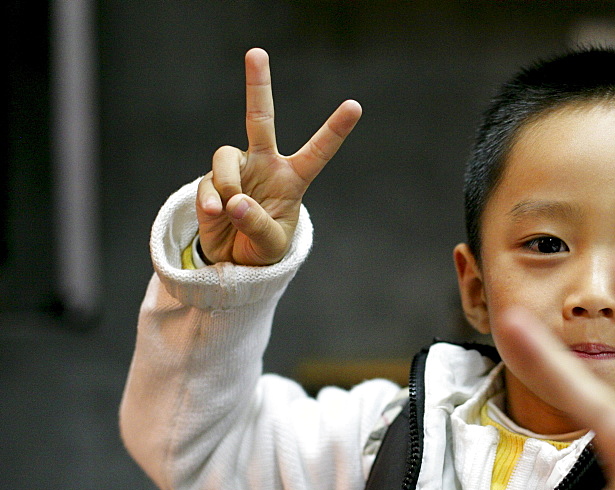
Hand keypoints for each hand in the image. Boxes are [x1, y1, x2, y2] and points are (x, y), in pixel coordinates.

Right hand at [195, 48, 361, 264]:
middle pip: (260, 118)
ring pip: (225, 156)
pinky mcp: (211, 181)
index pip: (318, 151)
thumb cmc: (262, 249)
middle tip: (257, 52)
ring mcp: (236, 170)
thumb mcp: (271, 245)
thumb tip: (235, 201)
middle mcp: (265, 165)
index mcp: (293, 179)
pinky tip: (215, 214)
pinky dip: (210, 200)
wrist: (232, 261)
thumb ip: (259, 225)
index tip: (355, 106)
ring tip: (229, 210)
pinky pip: (208, 183)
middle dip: (258, 85)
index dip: (335, 130)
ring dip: (227, 183)